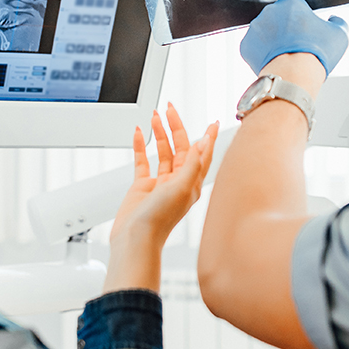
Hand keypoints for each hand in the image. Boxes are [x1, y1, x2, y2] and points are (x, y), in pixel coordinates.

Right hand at [105, 104, 219, 291]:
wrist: (136, 239)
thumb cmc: (159, 220)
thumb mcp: (181, 188)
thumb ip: (192, 164)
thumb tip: (203, 143)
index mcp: (191, 183)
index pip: (203, 154)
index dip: (208, 137)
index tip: (212, 122)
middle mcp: (178, 182)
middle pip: (181, 147)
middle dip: (176, 127)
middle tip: (170, 109)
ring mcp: (160, 184)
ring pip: (162, 152)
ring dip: (159, 134)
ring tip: (154, 117)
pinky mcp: (142, 187)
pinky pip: (143, 161)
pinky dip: (140, 146)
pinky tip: (138, 134)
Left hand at [239, 0, 348, 75]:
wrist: (294, 75)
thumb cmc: (317, 53)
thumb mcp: (339, 35)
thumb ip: (338, 23)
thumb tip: (334, 20)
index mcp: (292, 4)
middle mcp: (270, 12)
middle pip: (278, 18)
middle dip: (286, 29)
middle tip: (299, 46)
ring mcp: (255, 28)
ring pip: (265, 33)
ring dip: (274, 41)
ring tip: (287, 57)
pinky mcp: (246, 46)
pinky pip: (254, 47)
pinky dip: (263, 54)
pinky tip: (275, 61)